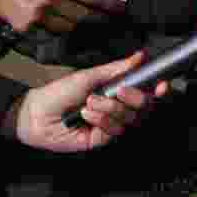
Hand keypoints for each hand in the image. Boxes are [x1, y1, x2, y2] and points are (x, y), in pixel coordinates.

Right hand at [0, 0, 124, 32]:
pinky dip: (56, 28)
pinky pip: (48, 30)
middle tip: (108, 21)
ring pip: (67, 27)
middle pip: (83, 16)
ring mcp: (36, 14)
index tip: (120, 9)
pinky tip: (62, 25)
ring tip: (88, 25)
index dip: (109, 5)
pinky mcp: (24, 24)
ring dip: (79, 26)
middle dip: (99, 20)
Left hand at [0, 52, 168, 151]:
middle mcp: (116, 108)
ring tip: (89, 103)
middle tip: (118, 91)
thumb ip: (118, 68)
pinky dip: (101, 120)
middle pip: (143, 107)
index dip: (157, 90)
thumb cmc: (58, 93)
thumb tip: (139, 56)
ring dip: (109, 108)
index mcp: (116, 91)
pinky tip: (86, 115)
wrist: (35, 114)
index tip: (161, 85)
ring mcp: (109, 125)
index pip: (145, 92)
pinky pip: (114, 131)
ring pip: (128, 119)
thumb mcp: (90, 76)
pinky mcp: (101, 140)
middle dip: (133, 98)